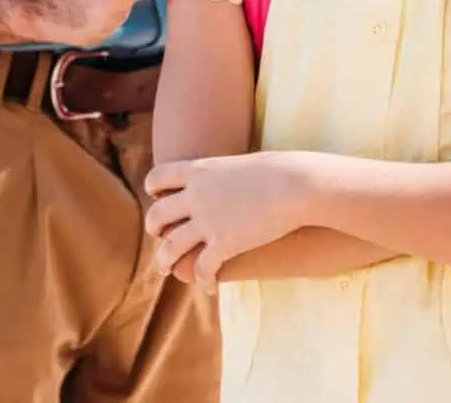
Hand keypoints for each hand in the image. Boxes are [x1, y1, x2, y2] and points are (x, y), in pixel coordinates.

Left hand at [144, 152, 314, 287]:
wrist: (298, 184)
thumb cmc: (281, 169)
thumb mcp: (244, 164)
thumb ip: (228, 173)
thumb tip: (233, 176)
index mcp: (199, 170)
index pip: (157, 176)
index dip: (153, 188)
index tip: (160, 197)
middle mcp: (196, 196)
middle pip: (156, 215)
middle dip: (154, 228)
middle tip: (160, 235)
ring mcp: (208, 221)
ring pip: (169, 248)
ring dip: (164, 261)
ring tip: (166, 269)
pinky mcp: (224, 244)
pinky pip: (202, 269)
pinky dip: (203, 281)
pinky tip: (209, 287)